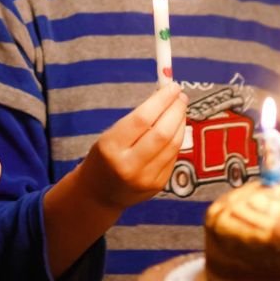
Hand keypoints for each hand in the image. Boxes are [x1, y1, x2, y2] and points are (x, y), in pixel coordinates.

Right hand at [79, 83, 187, 210]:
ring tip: (181, 109)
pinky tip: (176, 128)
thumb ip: (137, 119)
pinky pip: (173, 156)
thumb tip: (165, 95)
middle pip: (162, 133)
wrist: (98, 193)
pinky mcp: (157, 185)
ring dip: (181, 123)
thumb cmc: (104, 157)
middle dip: (176, 110)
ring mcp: (145, 178)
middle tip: (181, 96)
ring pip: (173, 145)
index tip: (172, 87)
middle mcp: (128, 165)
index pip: (142, 119)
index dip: (161, 100)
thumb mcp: (110, 135)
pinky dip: (177, 138)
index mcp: (111, 147)